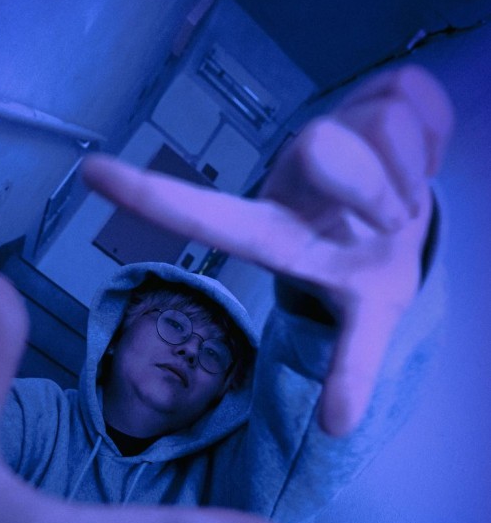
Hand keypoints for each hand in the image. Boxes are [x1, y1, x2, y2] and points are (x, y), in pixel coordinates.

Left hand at [82, 65, 453, 434]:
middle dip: (373, 189)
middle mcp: (293, 173)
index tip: (89, 172)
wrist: (413, 222)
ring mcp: (332, 126)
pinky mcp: (372, 95)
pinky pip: (414, 95)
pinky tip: (420, 160)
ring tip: (405, 197)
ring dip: (411, 170)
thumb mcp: (366, 322)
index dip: (151, 196)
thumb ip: (350, 370)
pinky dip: (434, 134)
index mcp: (276, 229)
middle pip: (323, 149)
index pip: (206, 214)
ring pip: (381, 123)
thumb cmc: (368, 270)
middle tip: (392, 222)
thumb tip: (338, 427)